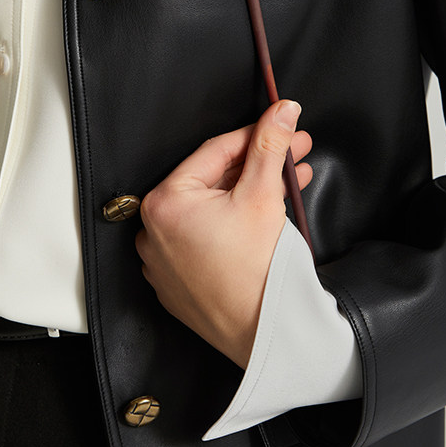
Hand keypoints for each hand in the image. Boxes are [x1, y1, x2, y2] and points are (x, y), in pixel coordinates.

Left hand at [135, 99, 312, 368]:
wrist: (265, 336)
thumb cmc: (257, 273)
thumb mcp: (263, 195)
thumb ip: (270, 145)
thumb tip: (282, 110)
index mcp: (164, 202)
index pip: (214, 152)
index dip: (255, 136)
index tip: (280, 127)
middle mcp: (152, 230)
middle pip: (214, 181)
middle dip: (259, 165)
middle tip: (293, 153)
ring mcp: (163, 259)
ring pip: (212, 210)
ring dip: (251, 192)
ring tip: (291, 183)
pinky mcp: (177, 282)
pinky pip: (205, 239)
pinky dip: (233, 224)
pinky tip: (267, 214)